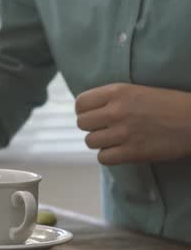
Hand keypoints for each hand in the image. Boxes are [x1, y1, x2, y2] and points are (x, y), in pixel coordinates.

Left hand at [75, 83, 190, 164]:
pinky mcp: (133, 152)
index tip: (93, 115)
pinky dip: (109, 156)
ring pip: (90, 142)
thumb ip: (111, 99)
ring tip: (115, 140)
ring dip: (100, 143)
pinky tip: (120, 151)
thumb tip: (87, 111)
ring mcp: (124, 132)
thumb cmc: (167, 104)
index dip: (84, 111)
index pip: (81, 103)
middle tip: (105, 128)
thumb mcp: (136, 91)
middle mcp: (117, 111)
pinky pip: (103, 158)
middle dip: (91, 127)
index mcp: (117, 92)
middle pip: (82, 123)